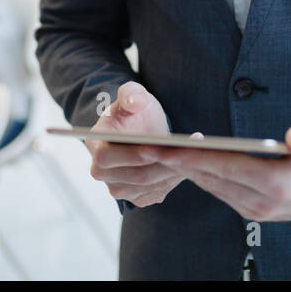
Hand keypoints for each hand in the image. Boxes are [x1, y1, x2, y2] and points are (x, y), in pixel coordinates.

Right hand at [86, 81, 185, 207]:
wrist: (141, 129)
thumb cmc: (133, 111)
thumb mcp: (133, 94)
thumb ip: (131, 94)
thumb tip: (135, 102)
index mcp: (95, 145)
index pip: (107, 157)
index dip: (131, 155)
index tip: (155, 148)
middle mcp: (101, 172)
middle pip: (135, 176)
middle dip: (163, 163)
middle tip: (187, 151)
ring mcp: (118, 188)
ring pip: (150, 186)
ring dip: (174, 171)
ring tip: (194, 154)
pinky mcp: (137, 197)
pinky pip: (158, 192)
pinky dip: (175, 179)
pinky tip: (189, 164)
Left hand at [145, 123, 290, 221]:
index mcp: (278, 184)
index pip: (225, 167)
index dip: (192, 156)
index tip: (163, 147)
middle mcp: (263, 202)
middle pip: (211, 178)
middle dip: (178, 162)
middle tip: (146, 146)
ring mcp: (257, 209)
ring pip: (211, 186)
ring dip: (185, 170)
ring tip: (159, 150)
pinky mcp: (253, 209)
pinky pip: (219, 191)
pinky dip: (201, 175)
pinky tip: (186, 161)